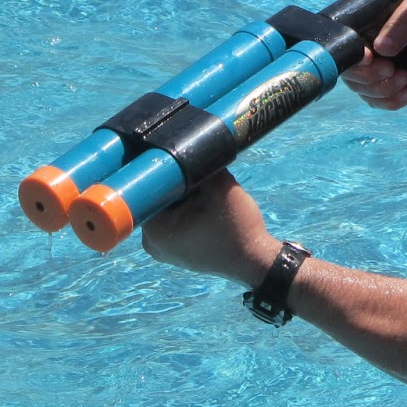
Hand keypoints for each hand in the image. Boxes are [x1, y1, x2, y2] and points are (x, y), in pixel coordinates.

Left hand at [140, 170, 281, 287]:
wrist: (255, 260)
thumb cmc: (238, 228)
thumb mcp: (221, 188)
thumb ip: (201, 164)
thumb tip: (189, 146)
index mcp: (154, 230)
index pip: (150, 188)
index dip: (168, 171)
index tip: (184, 163)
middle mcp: (150, 242)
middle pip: (158, 198)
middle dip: (178, 185)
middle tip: (202, 180)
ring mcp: (161, 249)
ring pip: (167, 209)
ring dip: (183, 197)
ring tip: (206, 195)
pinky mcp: (174, 251)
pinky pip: (173, 222)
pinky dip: (186, 211)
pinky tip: (205, 209)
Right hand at [342, 0, 406, 110]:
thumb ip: (400, 25)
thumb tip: (381, 47)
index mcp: (358, 31)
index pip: (343, 51)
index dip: (352, 60)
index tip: (369, 58)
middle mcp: (358, 53)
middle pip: (351, 75)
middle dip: (372, 77)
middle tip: (393, 68)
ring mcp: (368, 71)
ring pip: (364, 92)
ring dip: (385, 90)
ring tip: (406, 77)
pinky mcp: (381, 85)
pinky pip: (378, 102)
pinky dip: (392, 101)